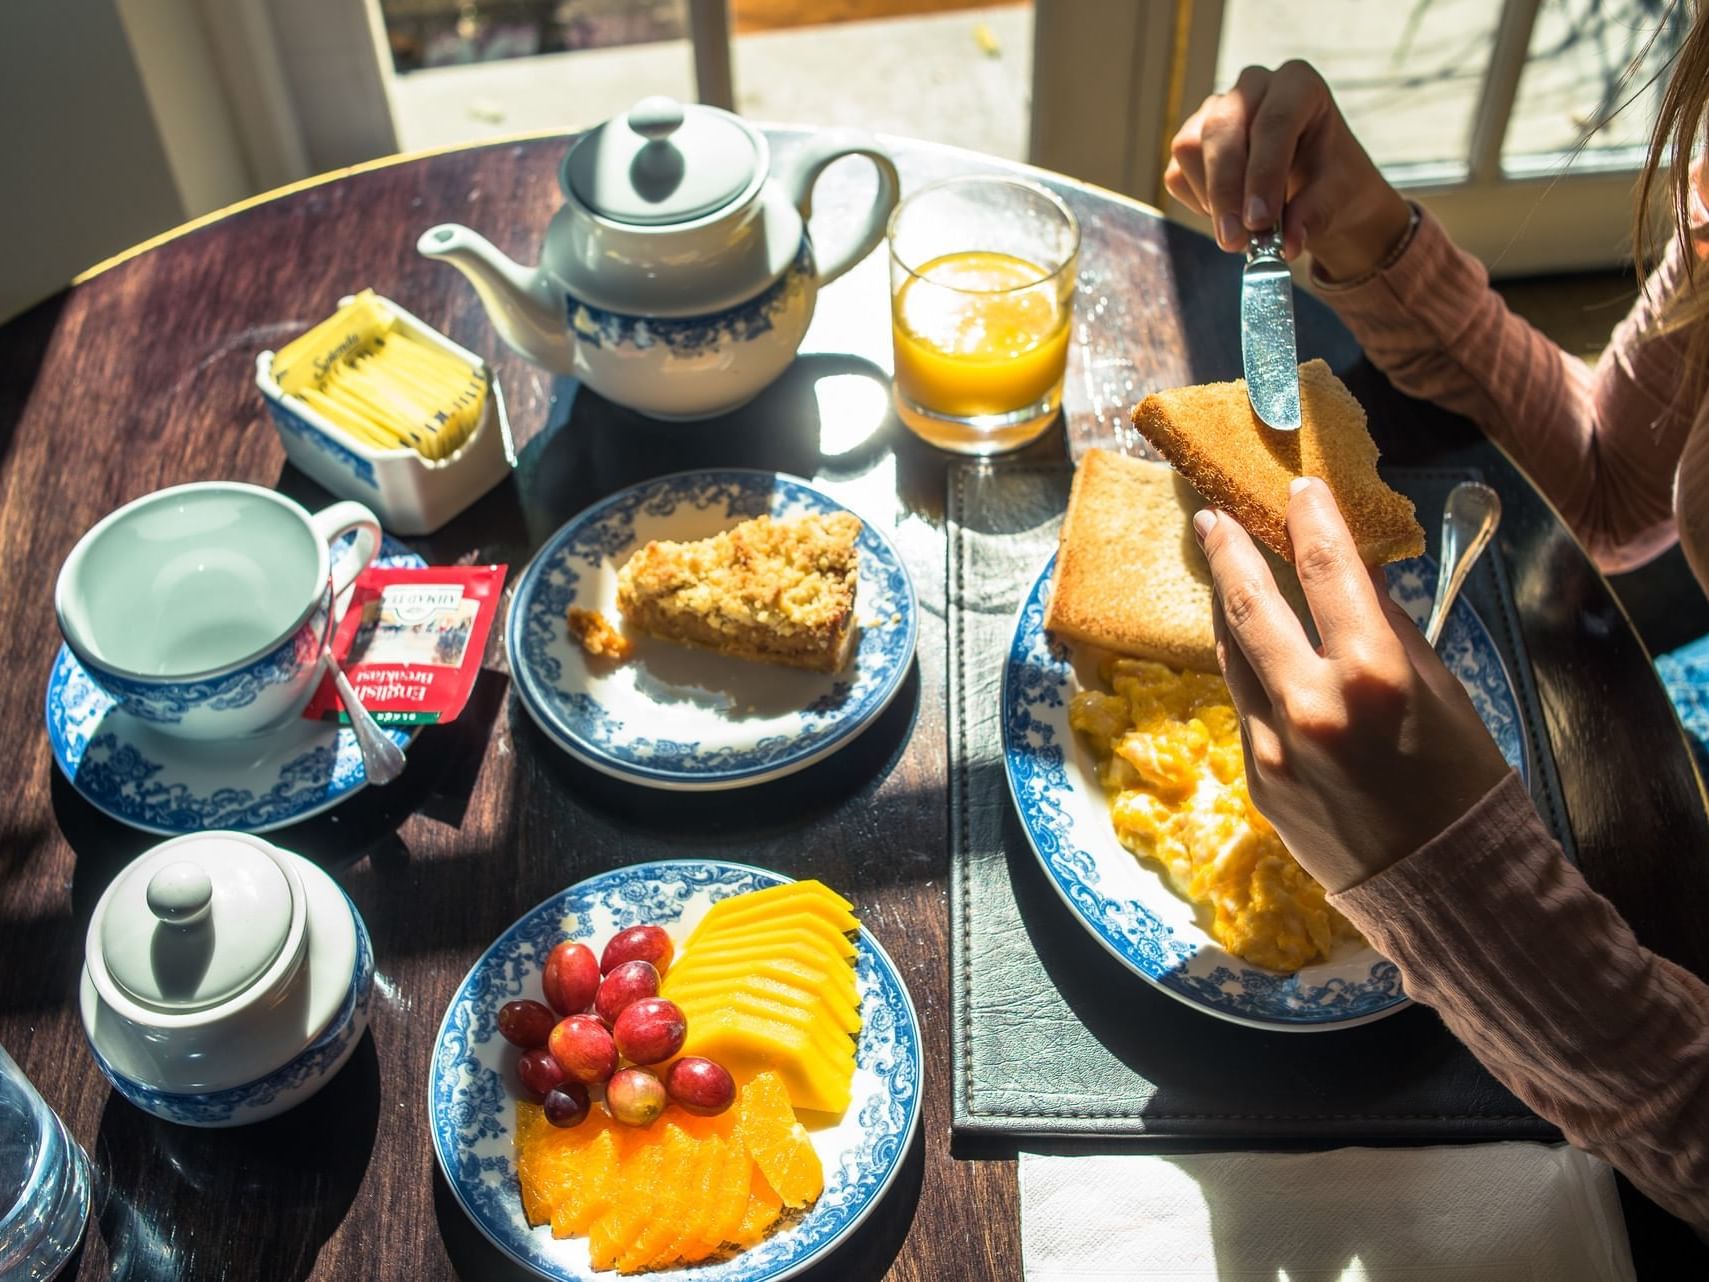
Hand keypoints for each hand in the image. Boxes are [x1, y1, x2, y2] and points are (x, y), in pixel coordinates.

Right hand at [1164, 60, 1412, 280]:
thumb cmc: (1331, 183)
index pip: (1275, 120)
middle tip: (1235, 240)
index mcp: (1298, 85)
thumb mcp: (1336, 199)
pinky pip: (1177, 174)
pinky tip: (1228, 216)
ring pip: (1190, 148)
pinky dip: (1198, 204)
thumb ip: (1312, 216)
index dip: (1264, 173)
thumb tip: (1286, 244)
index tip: (1259, 221)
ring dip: (1210, 199)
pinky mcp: (1192, 140)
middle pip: (1222, 128)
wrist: (1316, 189)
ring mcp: (1216, 110)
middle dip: (1226, 189)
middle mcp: (1253, 87)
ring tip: (1240, 233)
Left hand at [1193, 478, 1510, 892]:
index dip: (1309, 519)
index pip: (1327, 569)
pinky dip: (1246, 668)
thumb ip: (1386, 629)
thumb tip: (1354, 573)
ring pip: (1234, 654)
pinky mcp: (1258, 779)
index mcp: (1373, 674)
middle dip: (1227, 551)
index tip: (1296, 488)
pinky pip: (1244, 706)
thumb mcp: (1441, 692)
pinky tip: (1247, 646)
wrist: (1447, 888)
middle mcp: (1312, 705)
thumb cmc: (1463, 784)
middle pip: (1251, 603)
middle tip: (1212, 515)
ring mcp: (1274, 745)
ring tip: (1221, 569)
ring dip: (1226, 606)